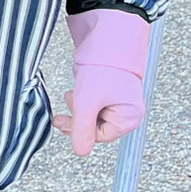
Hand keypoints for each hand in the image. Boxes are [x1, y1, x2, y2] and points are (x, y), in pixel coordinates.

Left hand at [52, 9, 149, 157]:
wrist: (106, 39)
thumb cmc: (103, 69)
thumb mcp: (87, 103)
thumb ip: (82, 130)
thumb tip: (80, 152)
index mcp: (129, 117)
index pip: (100, 137)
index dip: (80, 131)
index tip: (63, 122)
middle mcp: (127, 111)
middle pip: (95, 126)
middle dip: (78, 119)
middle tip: (60, 116)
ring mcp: (118, 100)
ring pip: (91, 114)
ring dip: (78, 107)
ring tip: (73, 94)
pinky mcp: (108, 90)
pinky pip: (91, 102)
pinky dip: (81, 98)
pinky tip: (77, 88)